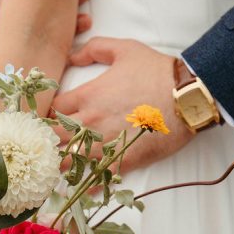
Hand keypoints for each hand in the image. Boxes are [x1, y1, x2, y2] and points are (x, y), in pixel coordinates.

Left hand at [52, 38, 193, 171]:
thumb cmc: (157, 71)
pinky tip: (83, 185)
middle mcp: (90, 123)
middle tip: (49, 144)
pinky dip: (86, 182)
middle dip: (48, 141)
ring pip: (69, 161)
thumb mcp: (125, 49)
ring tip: (59, 166)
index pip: (53, 110)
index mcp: (87, 97)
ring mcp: (105, 144)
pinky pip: (96, 177)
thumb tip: (73, 56)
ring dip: (61, 163)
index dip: (49, 114)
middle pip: (54, 138)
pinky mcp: (122, 161)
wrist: (186, 97)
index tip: (51, 118)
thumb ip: (95, 48)